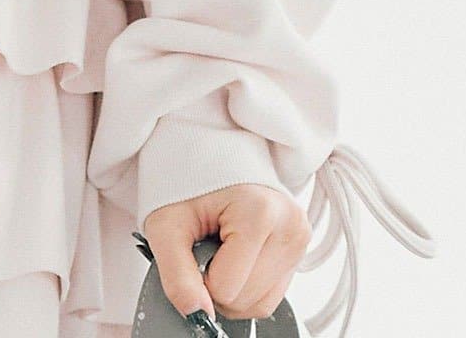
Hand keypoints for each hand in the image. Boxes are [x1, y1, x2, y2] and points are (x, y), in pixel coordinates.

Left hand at [143, 182, 311, 324]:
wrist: (205, 148)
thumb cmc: (184, 180)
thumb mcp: (166, 224)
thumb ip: (177, 275)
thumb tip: (198, 316)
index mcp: (260, 211)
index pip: (225, 289)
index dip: (199, 278)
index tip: (194, 245)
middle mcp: (290, 223)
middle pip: (246, 301)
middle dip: (217, 287)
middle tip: (204, 246)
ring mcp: (299, 235)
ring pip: (262, 304)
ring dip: (233, 289)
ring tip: (219, 248)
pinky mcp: (300, 245)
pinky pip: (272, 293)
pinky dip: (248, 284)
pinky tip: (236, 254)